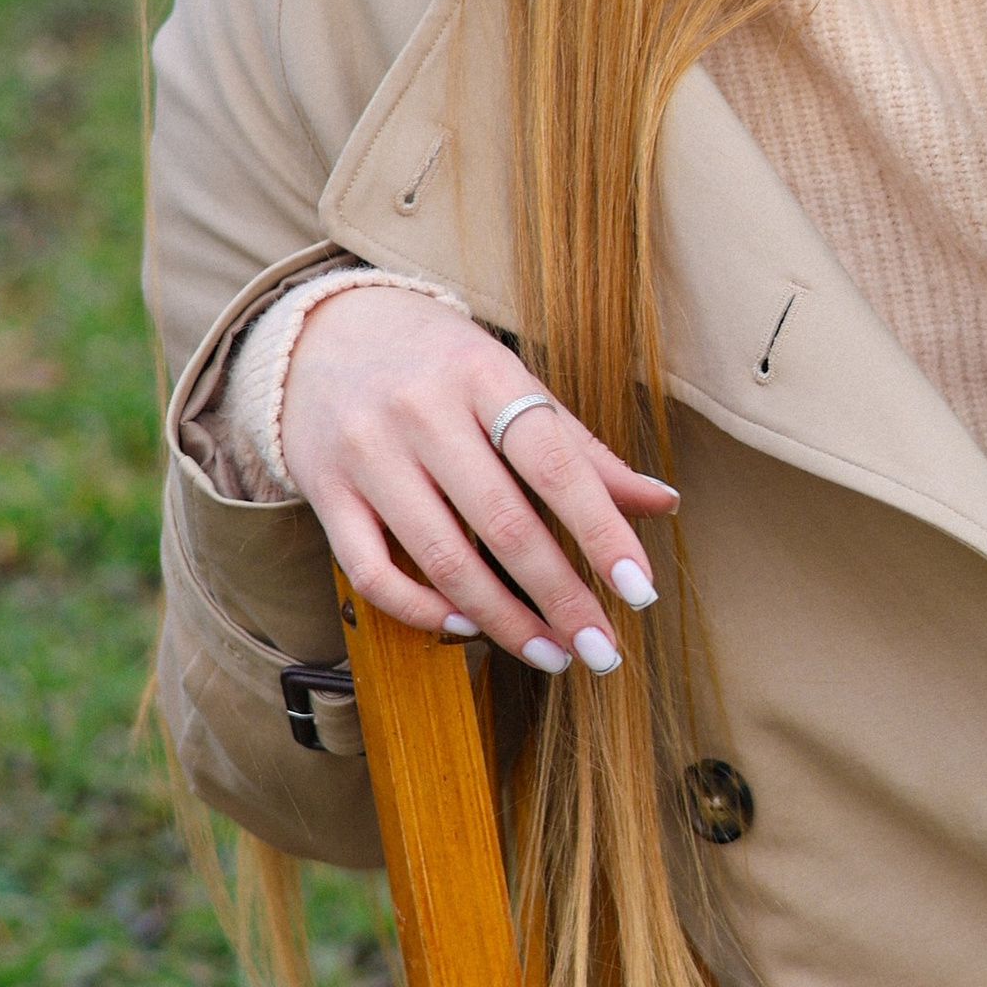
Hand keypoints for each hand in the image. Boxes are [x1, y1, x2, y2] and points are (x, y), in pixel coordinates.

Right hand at [277, 287, 676, 676]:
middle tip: (603, 651)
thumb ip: (581, 449)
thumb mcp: (512, 383)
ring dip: (505, 622)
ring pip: (443, 559)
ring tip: (552, 653)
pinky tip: (466, 628)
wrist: (322, 332)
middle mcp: (422, 411)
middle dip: (562, 598)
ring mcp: (367, 453)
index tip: (641, 590)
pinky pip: (372, 573)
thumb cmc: (440, 365)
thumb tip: (663, 503)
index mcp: (483, 373)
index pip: (552, 463)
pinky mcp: (324, 491)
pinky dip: (423, 611)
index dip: (600, 531)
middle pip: (503, 523)